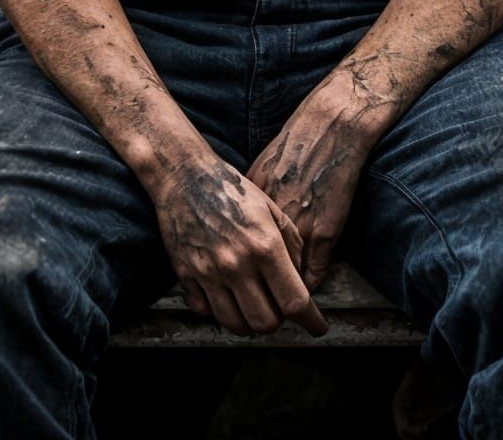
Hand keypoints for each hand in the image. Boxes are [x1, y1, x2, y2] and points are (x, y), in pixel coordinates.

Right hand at [150, 152, 327, 337]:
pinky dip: (218, 310)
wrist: (184, 174)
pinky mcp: (186, 276)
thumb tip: (299, 277)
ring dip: (249, 321)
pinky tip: (225, 293)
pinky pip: (205, 312)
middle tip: (277, 305)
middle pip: (265, 323)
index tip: (318, 328)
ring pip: (236, 325)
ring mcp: (209, 273)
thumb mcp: (271, 207)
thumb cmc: (231, 188)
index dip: (311, 321)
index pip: (294, 301)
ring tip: (252, 302)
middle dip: (277, 321)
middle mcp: (237, 264)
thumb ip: (292, 243)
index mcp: (264, 245)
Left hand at [247, 89, 375, 291]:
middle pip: (259, 274)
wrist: (328, 128)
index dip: (241, 275)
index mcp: (251, 208)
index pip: (239, 256)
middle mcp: (271, 222)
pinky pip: (315, 271)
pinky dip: (309, 284)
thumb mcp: (258, 173)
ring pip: (287, 279)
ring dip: (285, 294)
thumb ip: (249, 205)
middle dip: (260, 293)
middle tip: (262, 305)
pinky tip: (308, 288)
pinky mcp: (326, 230)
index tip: (243, 286)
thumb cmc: (291, 145)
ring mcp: (299, 228)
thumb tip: (238, 228)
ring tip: (284, 304)